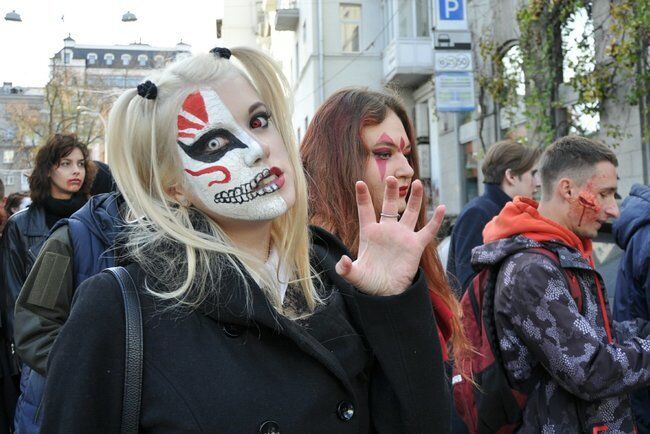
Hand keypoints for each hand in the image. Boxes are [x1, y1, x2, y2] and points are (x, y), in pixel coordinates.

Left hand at [335, 177, 444, 295]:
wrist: (386, 293)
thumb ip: (346, 269)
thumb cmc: (368, 282)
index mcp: (370, 233)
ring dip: (414, 198)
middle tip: (391, 177)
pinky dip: (436, 220)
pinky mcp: (416, 245)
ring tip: (417, 182)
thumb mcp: (355, 275)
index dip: (362, 197)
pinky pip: (428, 230)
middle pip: (389, 206)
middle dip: (391, 192)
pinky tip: (442, 208)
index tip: (359, 183)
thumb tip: (343, 262)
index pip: (365, 211)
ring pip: (410, 213)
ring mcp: (402, 236)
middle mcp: (387, 231)